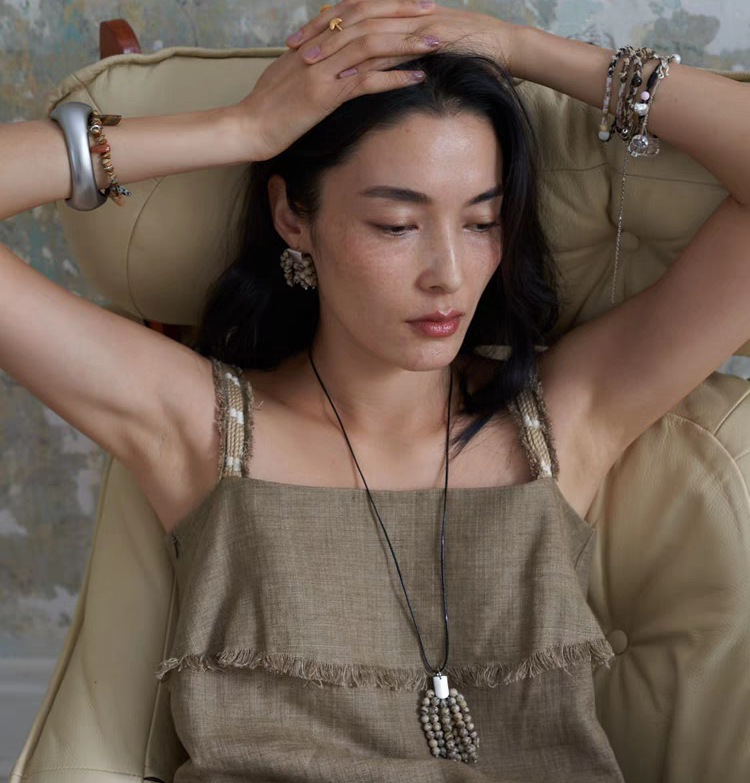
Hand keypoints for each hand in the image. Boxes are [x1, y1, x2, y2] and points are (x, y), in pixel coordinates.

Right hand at [231, 0, 441, 161]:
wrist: (249, 126)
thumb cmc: (269, 104)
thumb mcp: (290, 70)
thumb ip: (312, 53)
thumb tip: (331, 43)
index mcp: (313, 38)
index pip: (354, 8)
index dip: (384, 2)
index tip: (411, 2)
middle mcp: (319, 47)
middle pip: (367, 18)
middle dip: (403, 13)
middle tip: (433, 11)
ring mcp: (322, 69)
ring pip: (371, 45)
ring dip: (407, 43)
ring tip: (435, 43)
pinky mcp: (325, 94)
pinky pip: (366, 81)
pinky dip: (394, 77)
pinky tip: (417, 78)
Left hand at [285, 1, 517, 75]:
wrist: (503, 43)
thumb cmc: (466, 44)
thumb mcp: (423, 41)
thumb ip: (396, 43)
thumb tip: (371, 56)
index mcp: (396, 7)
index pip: (351, 9)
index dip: (322, 21)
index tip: (296, 37)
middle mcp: (401, 9)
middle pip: (350, 14)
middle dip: (318, 31)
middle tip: (290, 47)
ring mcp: (414, 22)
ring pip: (366, 30)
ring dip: (335, 47)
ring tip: (310, 63)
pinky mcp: (428, 41)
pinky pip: (393, 50)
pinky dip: (367, 63)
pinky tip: (346, 78)